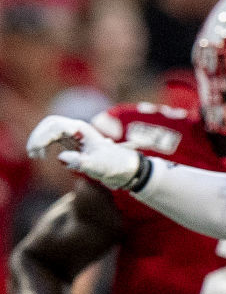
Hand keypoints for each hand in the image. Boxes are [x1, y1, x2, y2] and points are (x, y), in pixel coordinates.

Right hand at [27, 115, 142, 189]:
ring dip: (40, 140)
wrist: (125, 168)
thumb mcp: (98, 166)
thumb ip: (80, 162)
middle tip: (32, 152)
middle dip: (38, 136)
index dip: (42, 136)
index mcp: (81, 129)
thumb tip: (61, 157)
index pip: (55, 125)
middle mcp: (76, 129)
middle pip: (49, 125)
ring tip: (35, 155)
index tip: (37, 150)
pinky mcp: (73, 143)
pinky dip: (45, 145)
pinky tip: (42, 156)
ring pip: (50, 131)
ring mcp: (74, 135)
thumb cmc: (114, 165)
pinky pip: (54, 139)